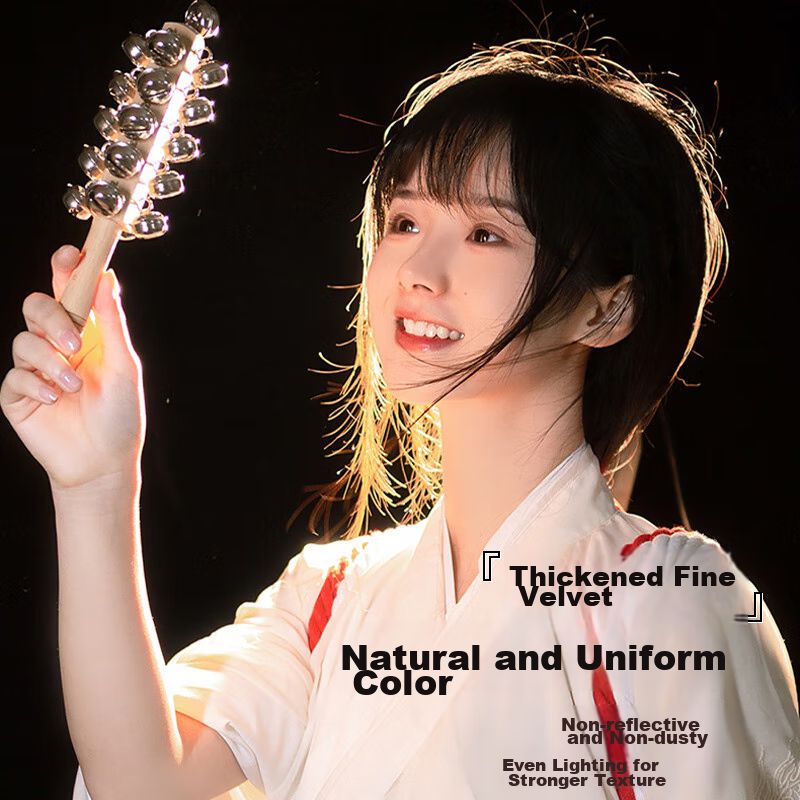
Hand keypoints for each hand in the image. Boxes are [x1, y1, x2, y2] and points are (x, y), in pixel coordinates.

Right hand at [1, 245, 145, 490]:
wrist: (102, 463)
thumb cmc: (119, 416)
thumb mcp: (124, 366)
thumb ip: (112, 323)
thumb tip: (107, 278)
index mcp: (87, 334)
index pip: (70, 292)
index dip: (66, 269)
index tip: (70, 253)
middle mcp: (58, 346)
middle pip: (36, 305)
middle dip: (52, 318)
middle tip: (74, 343)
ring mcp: (35, 369)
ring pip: (23, 340)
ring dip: (50, 361)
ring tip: (73, 386)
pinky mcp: (17, 394)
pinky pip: (15, 375)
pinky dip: (36, 384)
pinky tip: (54, 399)